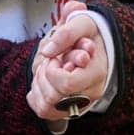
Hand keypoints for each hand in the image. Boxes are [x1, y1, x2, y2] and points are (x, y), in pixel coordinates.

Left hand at [28, 0, 108, 122]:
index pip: (67, 83)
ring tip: (47, 70)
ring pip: (46, 106)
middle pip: (53, 96)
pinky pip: (42, 111)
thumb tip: (49, 51)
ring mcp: (79, 105)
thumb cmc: (85, 35)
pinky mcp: (66, 110)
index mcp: (97, 73)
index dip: (53, 68)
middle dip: (44, 75)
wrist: (88, 47)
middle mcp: (90, 94)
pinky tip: (44, 80)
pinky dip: (36, 94)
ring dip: (39, 84)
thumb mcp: (82, 23)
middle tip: (51, 61)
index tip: (58, 57)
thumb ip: (67, 32)